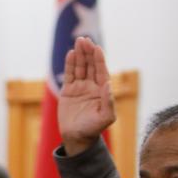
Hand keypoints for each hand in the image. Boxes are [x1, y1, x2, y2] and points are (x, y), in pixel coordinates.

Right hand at [58, 37, 115, 155]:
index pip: (101, 71)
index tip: (96, 48)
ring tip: (78, 42)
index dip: (99, 59)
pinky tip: (70, 54)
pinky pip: (69, 75)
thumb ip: (108, 101)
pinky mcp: (68, 91)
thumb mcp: (105, 118)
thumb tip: (108, 84)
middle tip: (84, 39)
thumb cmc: (93, 129)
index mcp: (102, 91)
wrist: (76, 138)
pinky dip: (69, 64)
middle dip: (88, 52)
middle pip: (90, 65)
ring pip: (80, 67)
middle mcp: (92, 86)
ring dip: (80, 54)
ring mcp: (80, 88)